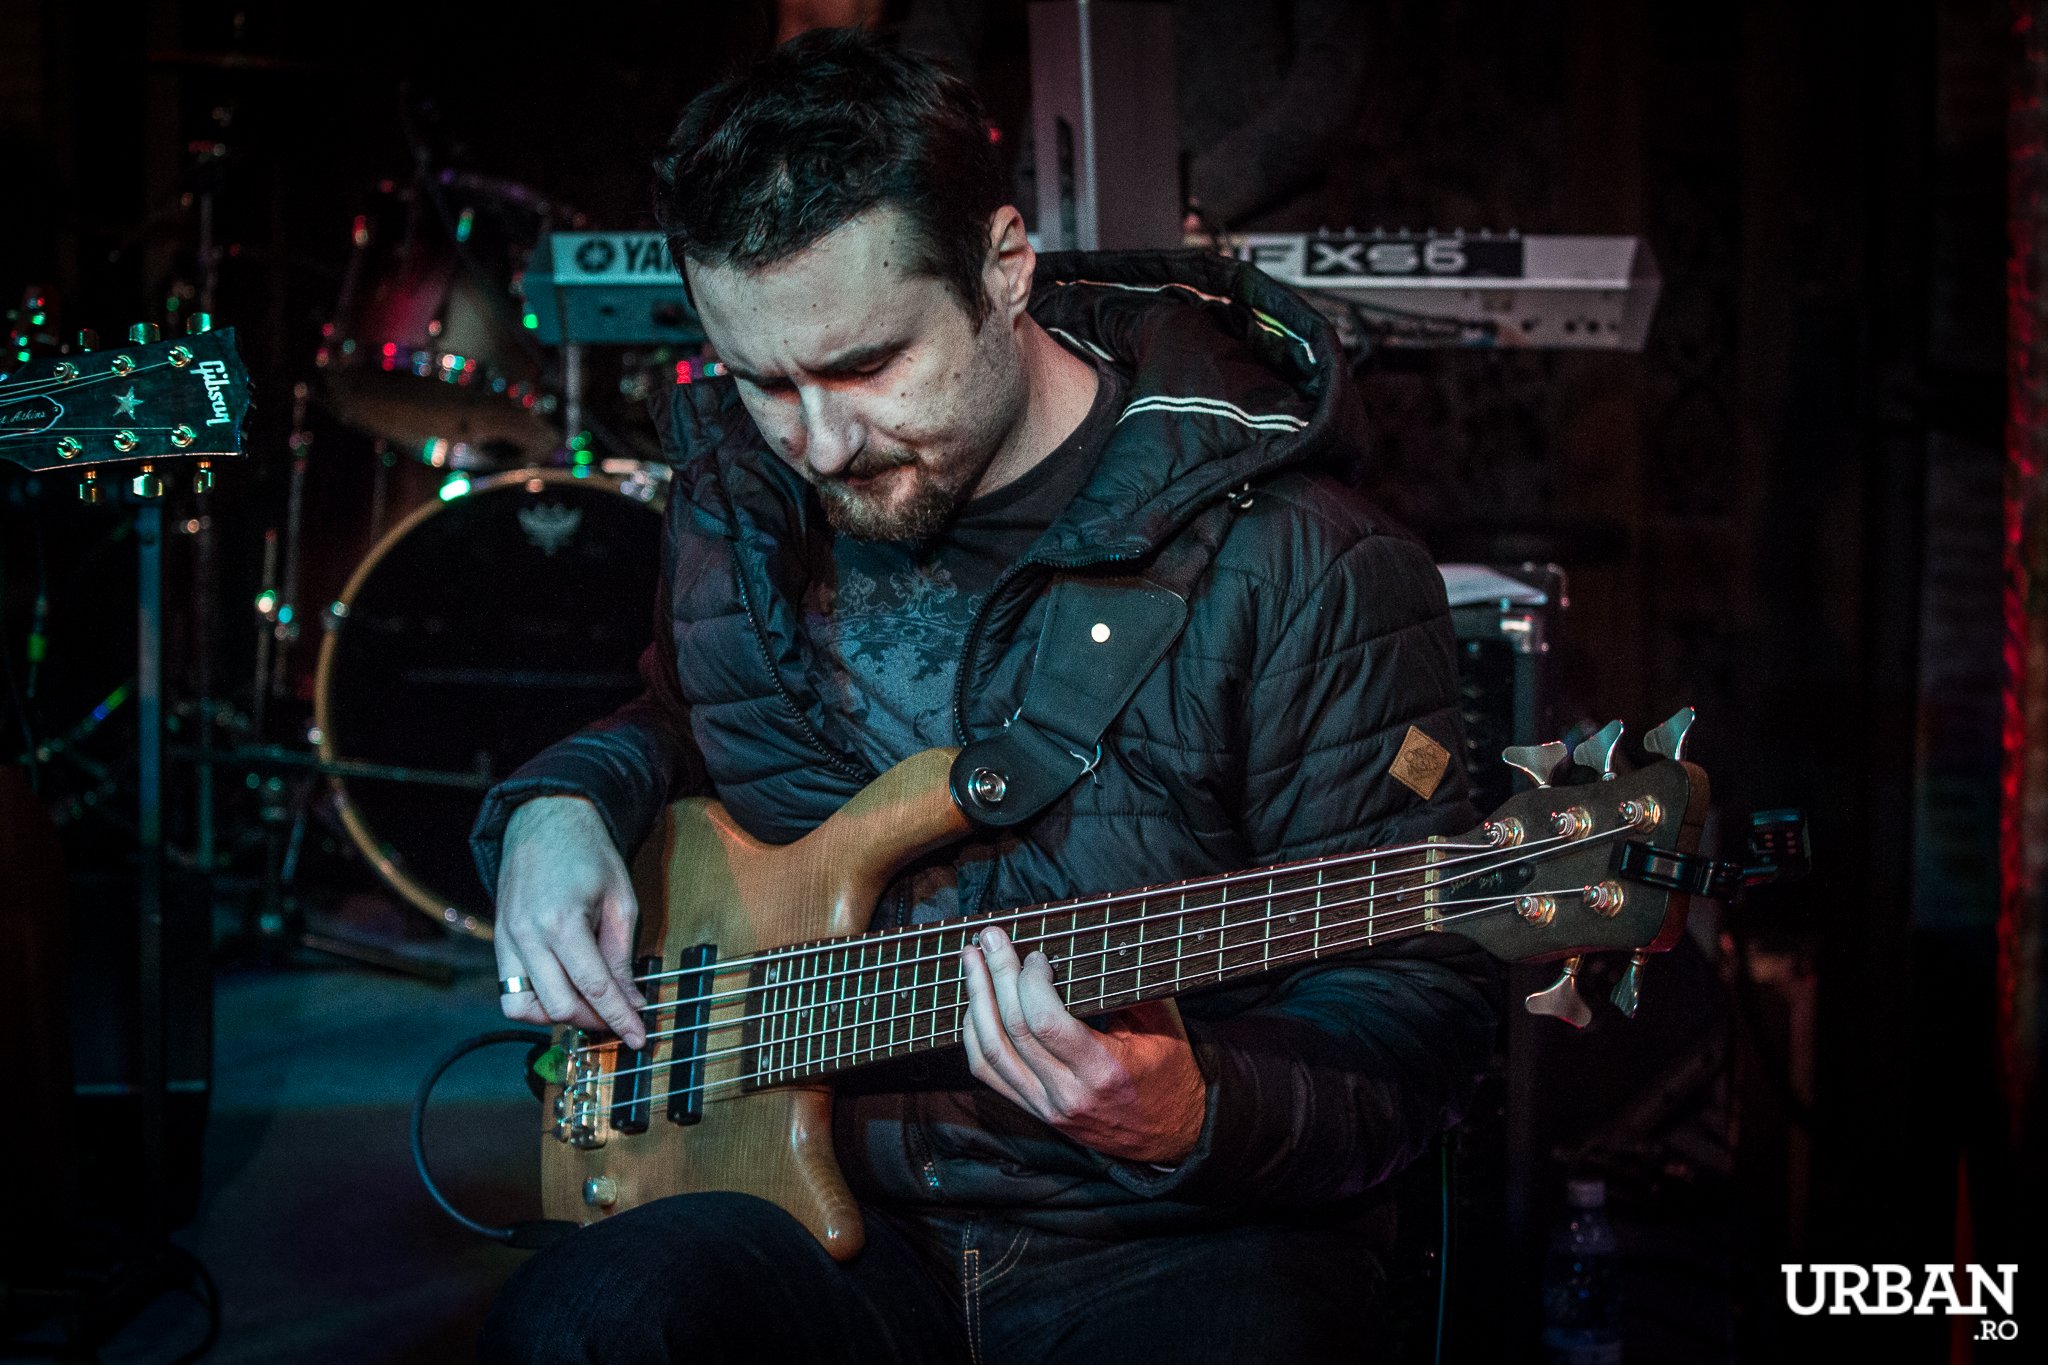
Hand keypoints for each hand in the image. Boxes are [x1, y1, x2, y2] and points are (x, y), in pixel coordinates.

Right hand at [494, 797, 647, 1047]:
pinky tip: (562, 994)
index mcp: (562, 921)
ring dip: (560, 1017)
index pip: (594, 986)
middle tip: (620, 1018)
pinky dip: (535, 1005)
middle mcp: (527, 936)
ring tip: (589, 1007)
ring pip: (525, 1008)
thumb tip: (632, 999)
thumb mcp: (619, 899)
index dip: (619, 1017)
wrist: (545, 820)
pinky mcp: (498, 943)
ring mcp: (507, 941)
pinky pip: (509, 993)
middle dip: (594, 1021)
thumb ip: (621, 954)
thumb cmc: (588, 853)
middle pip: (559, 1005)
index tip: (639, 1038)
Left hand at [959, 924, 1207, 1164]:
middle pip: (1014, 1029)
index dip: (1031, 982)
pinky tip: (976, 1004)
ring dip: (977, 1000)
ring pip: (992, 1051)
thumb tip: (1094, 944)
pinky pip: (990, 1073)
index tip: (1038, 956)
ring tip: (971, 961)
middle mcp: (1068, 1093)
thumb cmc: (1171, 1073)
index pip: (1045, 1022)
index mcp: (1103, 1070)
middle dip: (996, 975)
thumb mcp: (1163, 1027)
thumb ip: (1127, 988)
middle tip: (988, 937)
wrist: (1174, 1136)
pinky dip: (975, 1034)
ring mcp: (1047, 1106)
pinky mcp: (1036, 1111)